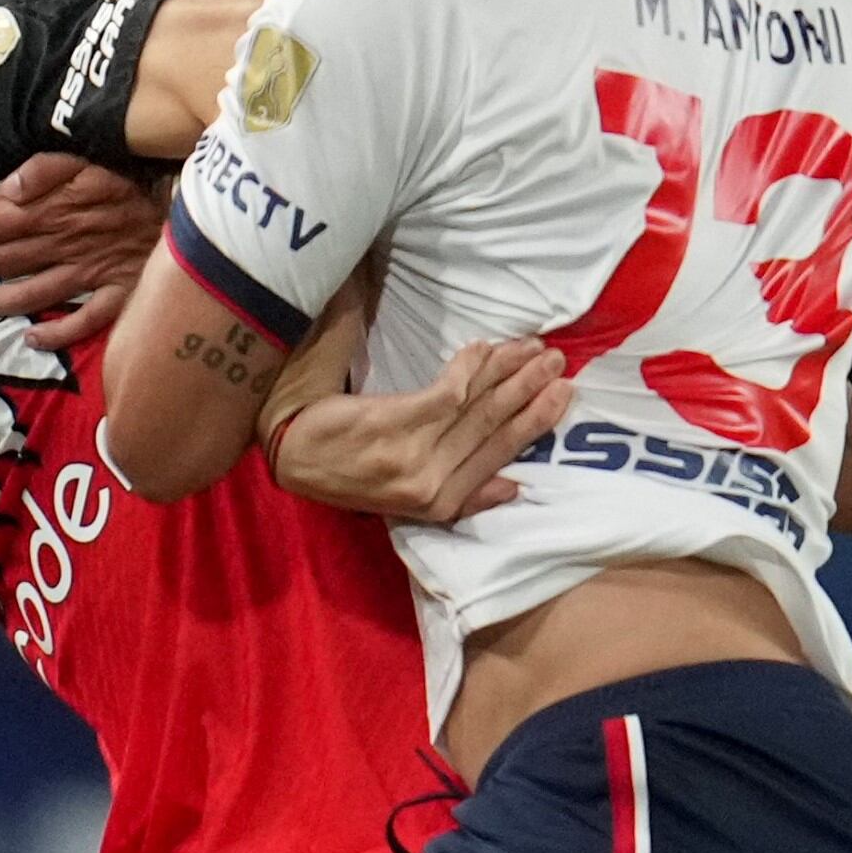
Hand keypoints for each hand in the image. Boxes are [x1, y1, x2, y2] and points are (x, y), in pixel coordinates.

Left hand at [0, 154, 165, 351]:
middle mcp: (66, 245)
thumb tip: (8, 190)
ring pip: (29, 296)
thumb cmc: (135, 180)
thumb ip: (45, 169)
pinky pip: (81, 323)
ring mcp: (90, 275)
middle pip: (3, 260)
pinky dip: (55, 335)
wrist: (189, 207)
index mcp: (57, 208)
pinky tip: (32, 339)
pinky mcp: (117, 296)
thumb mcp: (89, 159)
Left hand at [268, 337, 572, 522]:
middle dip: (532, 390)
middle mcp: (433, 484)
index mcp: (441, 504)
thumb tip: (512, 485)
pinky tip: (485, 349)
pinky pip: (448, 395)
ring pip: (478, 409)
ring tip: (535, 349)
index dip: (535, 423)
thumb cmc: (345, 470)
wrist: (288, 455)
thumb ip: (462, 495)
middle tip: (558, 361)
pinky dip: (471, 369)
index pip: (501, 455)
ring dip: (511, 372)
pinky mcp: (393, 428)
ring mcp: (414, 458)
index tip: (562, 393)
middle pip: (496, 428)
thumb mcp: (406, 499)